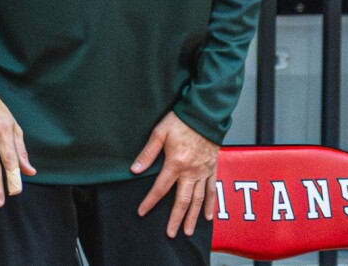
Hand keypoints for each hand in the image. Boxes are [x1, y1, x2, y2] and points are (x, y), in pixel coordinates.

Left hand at [132, 111, 218, 237]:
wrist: (204, 114)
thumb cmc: (181, 121)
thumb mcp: (159, 132)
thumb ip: (147, 153)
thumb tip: (134, 169)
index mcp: (175, 163)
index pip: (160, 188)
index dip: (150, 201)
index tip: (142, 212)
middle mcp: (191, 172)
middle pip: (182, 200)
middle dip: (176, 219)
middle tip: (171, 233)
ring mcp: (203, 172)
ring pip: (198, 200)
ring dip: (193, 217)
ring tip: (188, 231)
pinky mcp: (213, 169)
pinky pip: (212, 190)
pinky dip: (210, 204)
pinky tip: (207, 216)